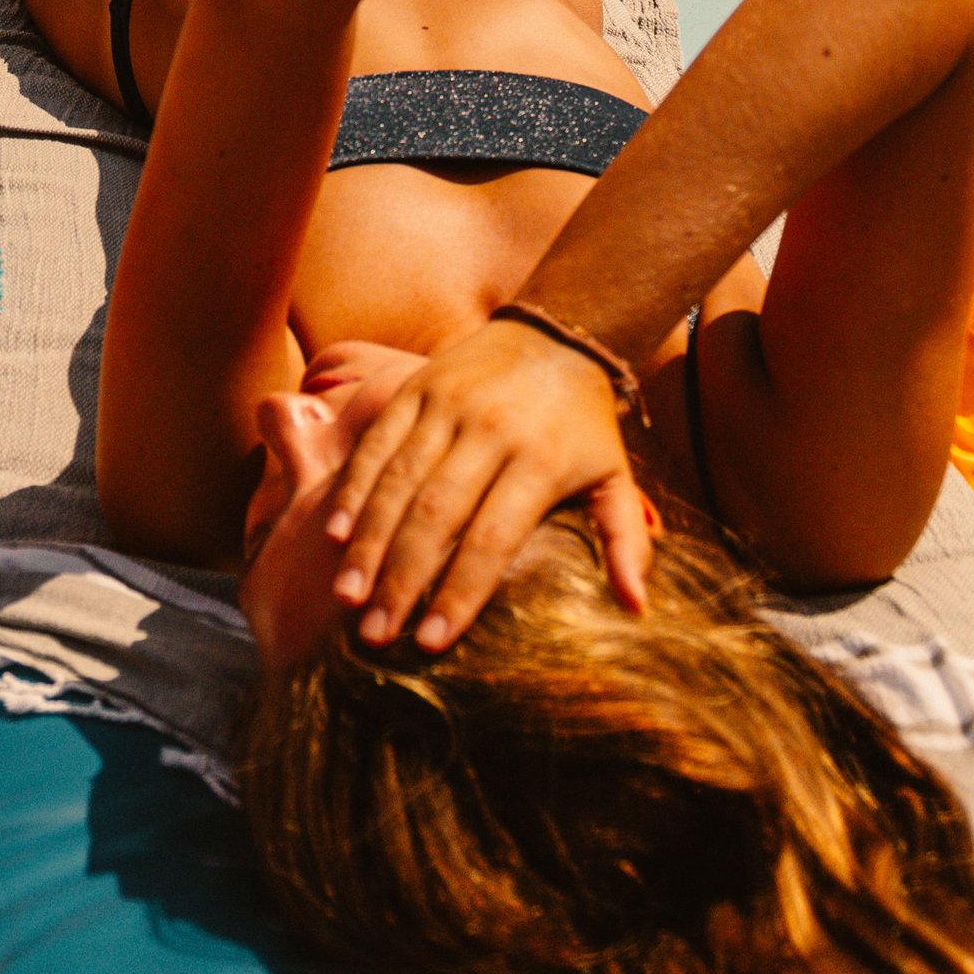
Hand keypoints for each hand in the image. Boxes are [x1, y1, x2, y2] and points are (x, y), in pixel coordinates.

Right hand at [318, 317, 652, 652]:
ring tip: (347, 596)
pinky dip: (356, 488)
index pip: (491, 538)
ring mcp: (446, 405)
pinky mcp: (417, 387)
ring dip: (368, 542)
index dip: (459, 591)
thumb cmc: (585, 424)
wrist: (558, 332)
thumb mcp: (617, 476)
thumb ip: (626, 540)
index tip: (431, 642)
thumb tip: (637, 609)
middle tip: (375, 634)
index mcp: (539, 461)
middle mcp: (489, 431)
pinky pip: (378, 443)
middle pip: (435, 514)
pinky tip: (337, 533)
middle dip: (400, 579)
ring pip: (397, 481)